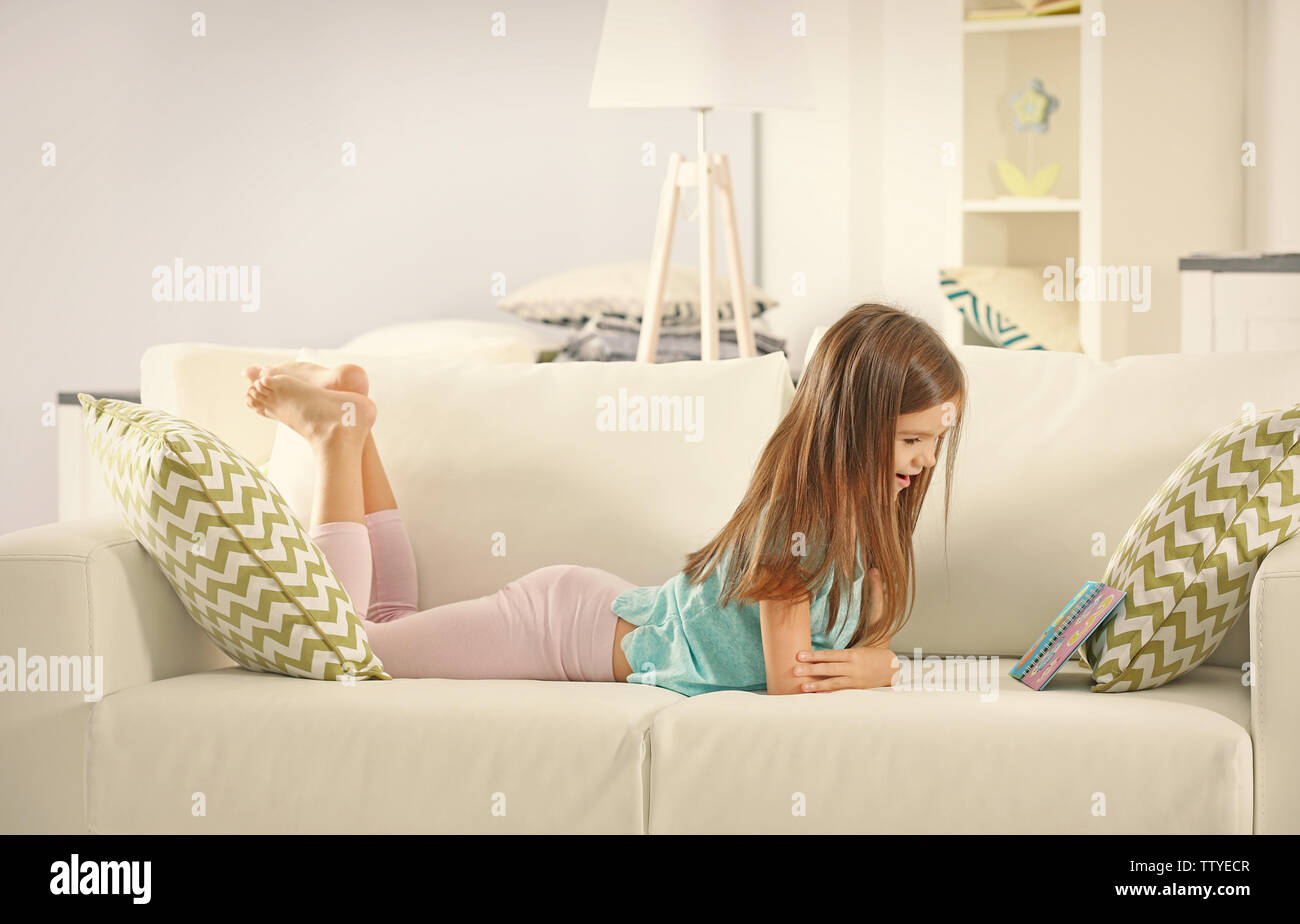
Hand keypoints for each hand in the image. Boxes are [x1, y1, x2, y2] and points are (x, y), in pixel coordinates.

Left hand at [793, 566, 896, 691]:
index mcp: (856, 654)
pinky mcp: (853, 688)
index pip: (833, 655)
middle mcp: (853, 668)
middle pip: (829, 669)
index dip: (816, 656)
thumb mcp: (880, 621)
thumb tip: (874, 570)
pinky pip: (836, 691)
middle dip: (811, 669)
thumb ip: (876, 596)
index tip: (800, 654)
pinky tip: (810, 693)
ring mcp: (853, 680)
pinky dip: (823, 692)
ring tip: (799, 685)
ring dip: (815, 684)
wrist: (894, 667)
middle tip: (794, 669)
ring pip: (831, 682)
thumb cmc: (882, 641)